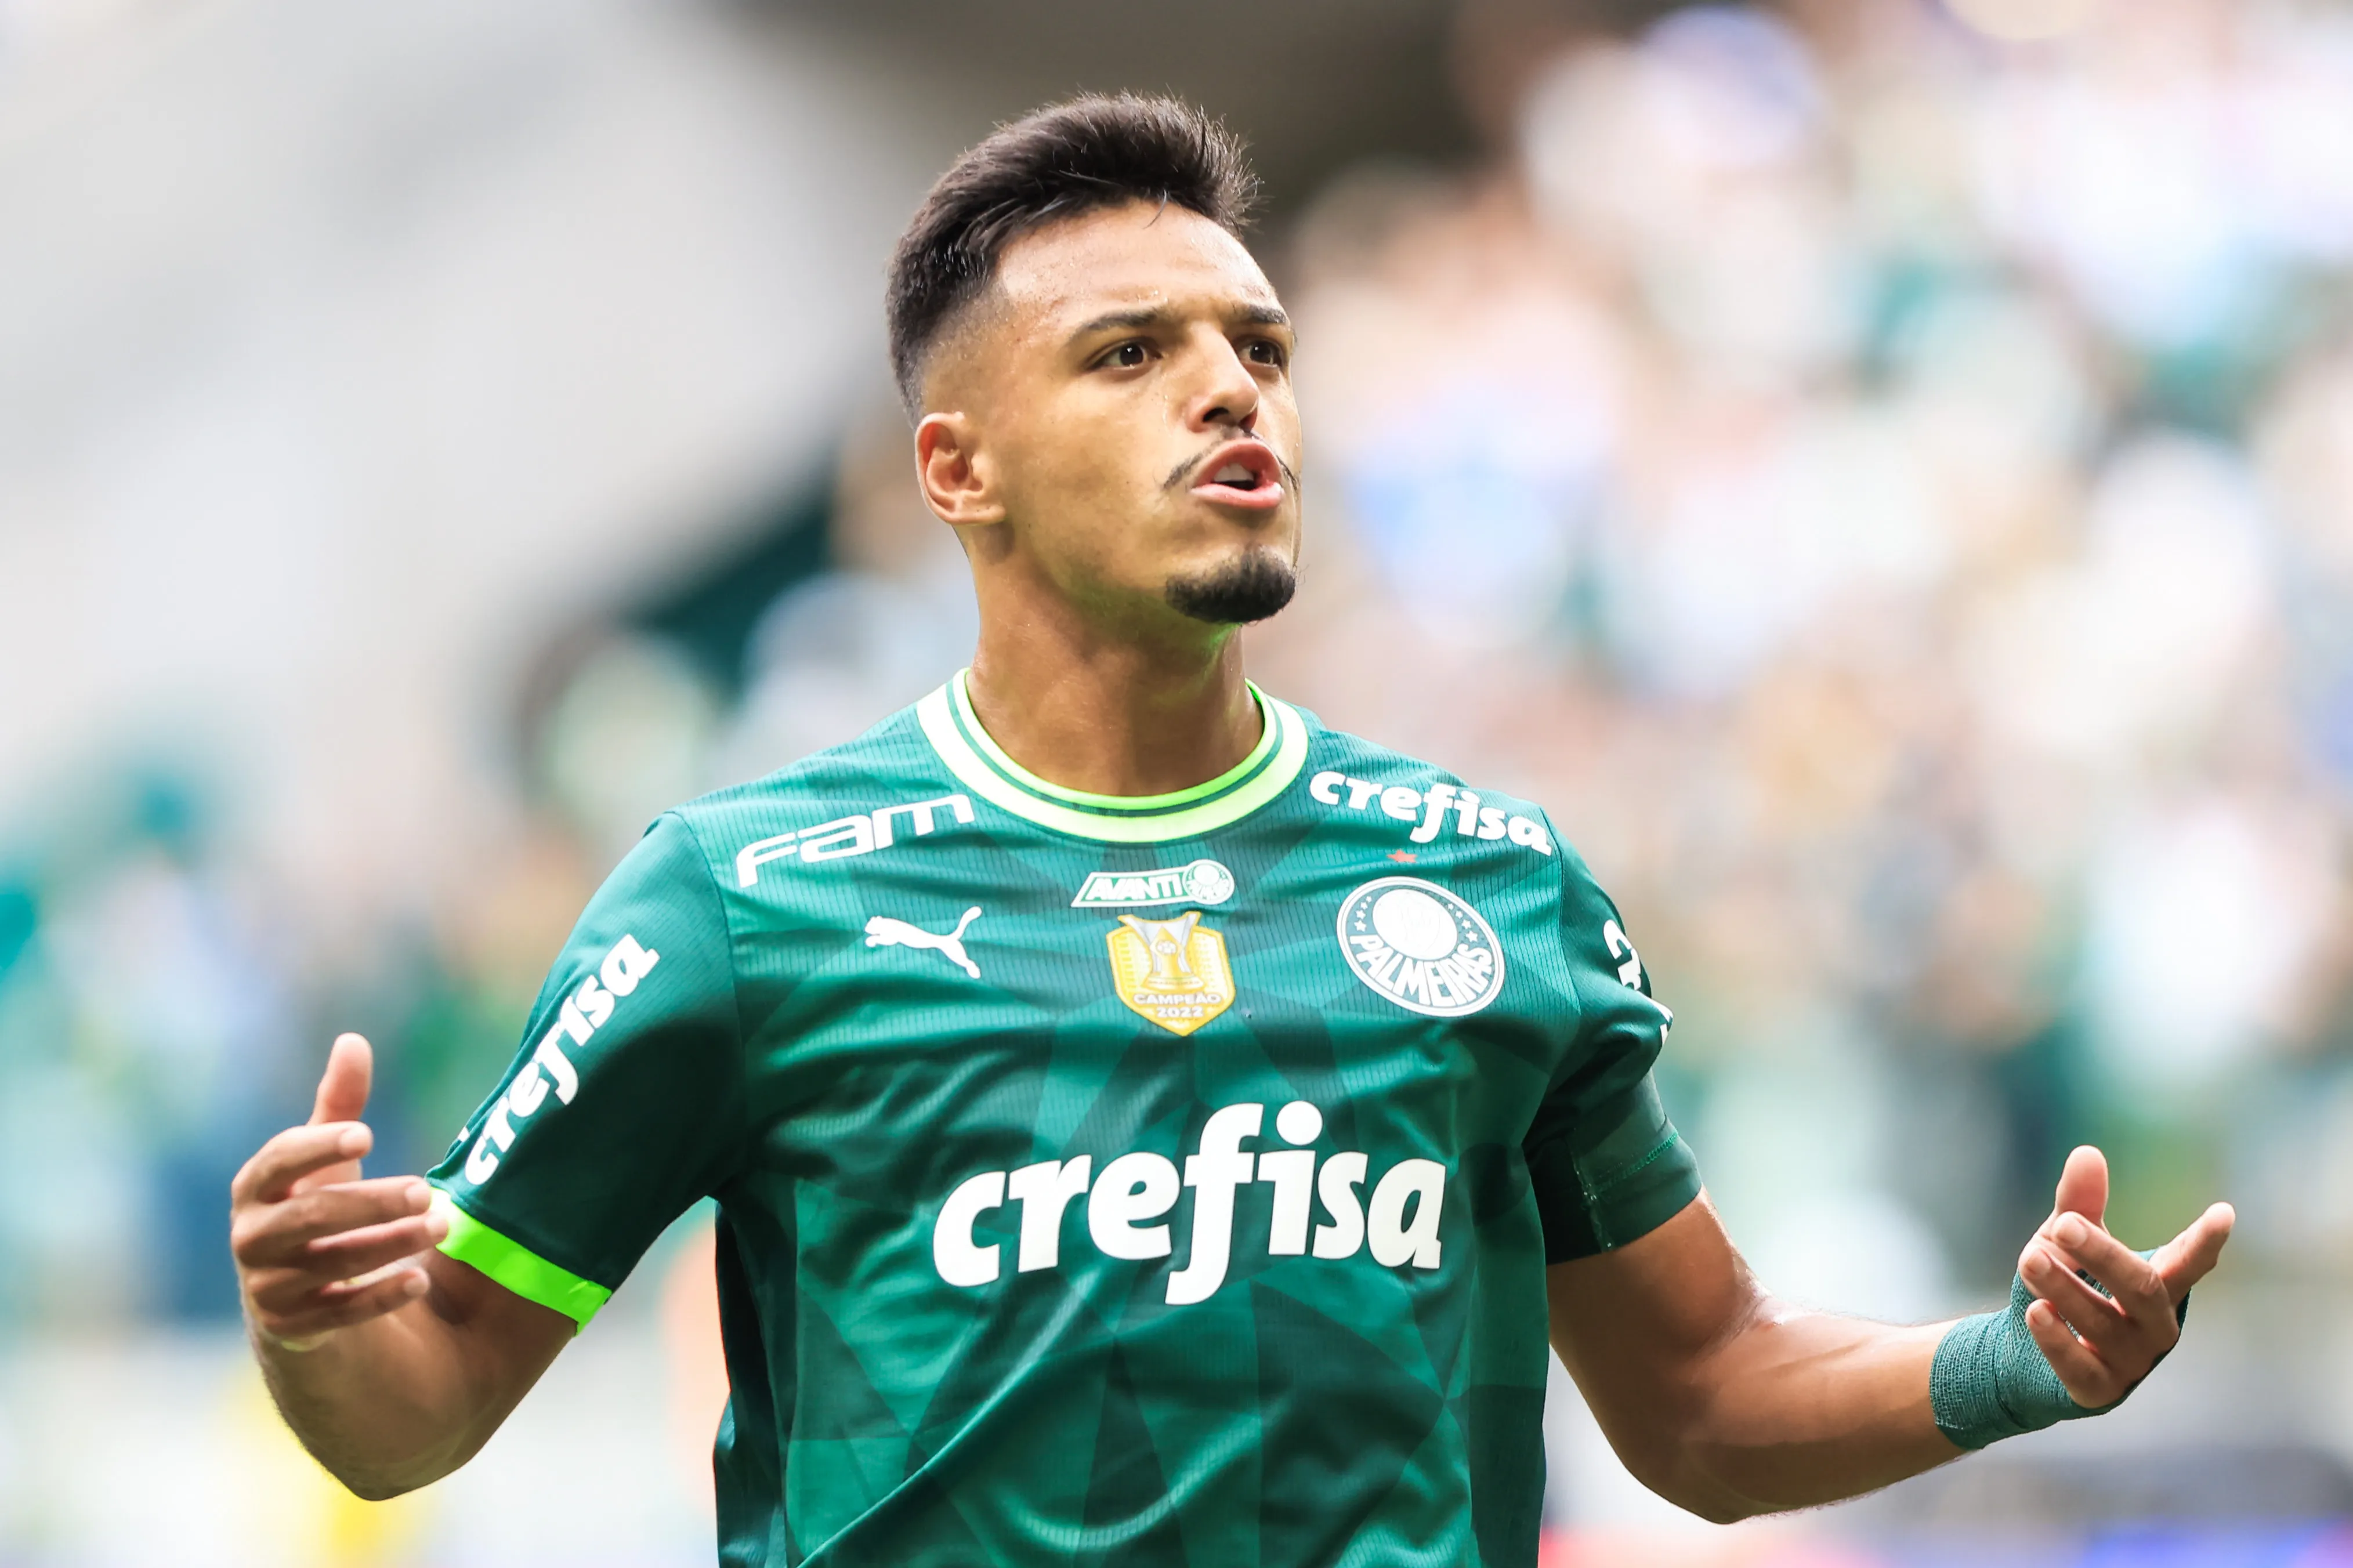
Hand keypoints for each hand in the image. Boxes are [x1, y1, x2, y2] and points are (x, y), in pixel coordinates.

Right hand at [230, 1034, 447, 1349]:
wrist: (293, 1296)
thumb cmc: (314, 1206)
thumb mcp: (324, 1159)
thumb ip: (337, 1106)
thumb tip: (353, 1040)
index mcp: (256, 1189)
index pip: (278, 1163)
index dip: (316, 1148)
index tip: (365, 1135)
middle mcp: (253, 1238)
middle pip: (311, 1217)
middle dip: (372, 1203)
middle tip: (427, 1189)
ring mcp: (269, 1287)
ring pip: (329, 1264)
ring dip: (390, 1244)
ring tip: (443, 1224)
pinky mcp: (294, 1329)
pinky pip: (338, 1314)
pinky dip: (380, 1297)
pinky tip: (421, 1279)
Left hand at [2014, 1145, 2233, 1407]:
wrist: (2016, 1356)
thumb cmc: (2061, 1289)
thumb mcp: (2066, 1244)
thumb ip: (2078, 1207)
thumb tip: (2087, 1153)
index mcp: (2156, 1287)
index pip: (2188, 1263)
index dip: (2205, 1241)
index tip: (2224, 1214)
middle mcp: (2154, 1327)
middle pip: (2142, 1288)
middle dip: (2103, 1254)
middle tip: (2062, 1225)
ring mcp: (2131, 1363)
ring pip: (2103, 1321)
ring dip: (2063, 1287)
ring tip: (2028, 1258)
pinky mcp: (2098, 1392)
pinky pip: (2080, 1366)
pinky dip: (2056, 1338)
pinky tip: (2036, 1311)